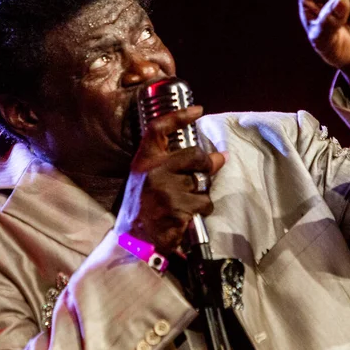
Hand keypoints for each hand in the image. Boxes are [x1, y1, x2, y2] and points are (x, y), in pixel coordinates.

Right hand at [114, 106, 225, 255]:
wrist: (134, 239)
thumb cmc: (142, 204)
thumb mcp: (146, 176)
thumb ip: (170, 162)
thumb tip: (215, 156)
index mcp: (145, 161)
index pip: (158, 129)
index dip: (178, 116)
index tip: (197, 110)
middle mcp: (154, 173)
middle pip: (195, 156)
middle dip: (209, 162)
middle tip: (215, 163)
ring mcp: (167, 192)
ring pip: (202, 185)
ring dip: (201, 195)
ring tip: (186, 203)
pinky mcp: (178, 211)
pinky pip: (204, 205)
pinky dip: (200, 211)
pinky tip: (186, 216)